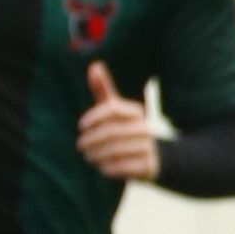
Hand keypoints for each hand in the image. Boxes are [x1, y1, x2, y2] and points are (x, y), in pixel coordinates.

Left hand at [76, 62, 159, 181]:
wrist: (154, 156)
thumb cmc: (126, 129)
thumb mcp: (115, 110)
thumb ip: (104, 91)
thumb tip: (94, 65)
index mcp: (136, 112)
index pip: (112, 109)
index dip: (93, 117)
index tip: (81, 126)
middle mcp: (144, 128)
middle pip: (111, 132)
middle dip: (91, 140)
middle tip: (80, 146)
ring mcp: (148, 147)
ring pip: (115, 151)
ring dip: (96, 155)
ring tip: (88, 156)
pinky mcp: (149, 165)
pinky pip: (122, 167)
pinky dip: (107, 168)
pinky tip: (102, 167)